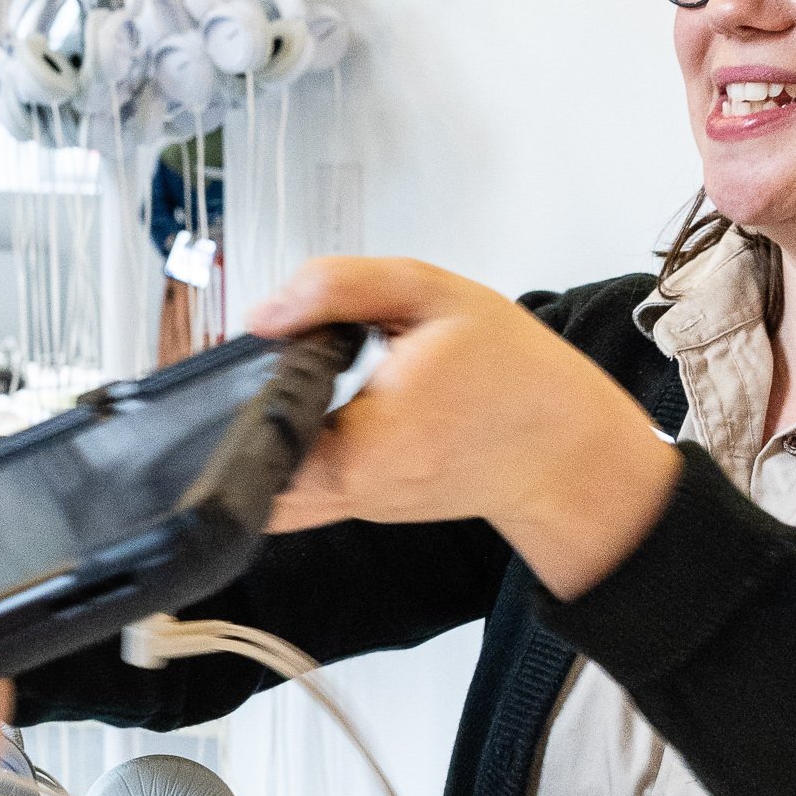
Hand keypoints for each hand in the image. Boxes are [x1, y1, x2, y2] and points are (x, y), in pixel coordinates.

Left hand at [250, 259, 678, 601]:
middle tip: (255, 366)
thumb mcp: (432, 294)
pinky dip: (286, 455)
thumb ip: (338, 288)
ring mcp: (353, 507)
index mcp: (361, 443)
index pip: (252, 435)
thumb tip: (264, 312)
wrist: (565, 448)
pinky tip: (308, 410)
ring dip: (263, 435)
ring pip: (265, 485)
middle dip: (236, 415)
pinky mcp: (360, 508)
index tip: (239, 355)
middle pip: (245, 466)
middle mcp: (350, 489)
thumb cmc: (514, 373)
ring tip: (288, 382)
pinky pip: (295, 492)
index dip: (229, 393)